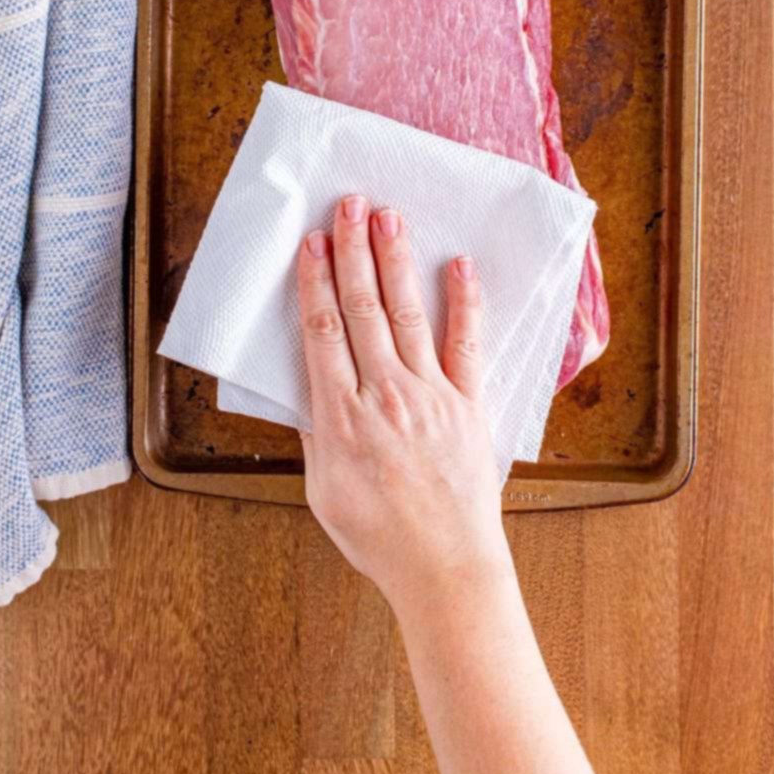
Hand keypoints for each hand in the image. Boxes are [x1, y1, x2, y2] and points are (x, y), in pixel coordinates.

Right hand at [296, 195, 512, 616]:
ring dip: (396, 261)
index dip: (315, 283)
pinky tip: (459, 265)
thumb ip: (314, 434)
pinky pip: (466, 345)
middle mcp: (385, 397)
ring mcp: (431, 397)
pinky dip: (464, 302)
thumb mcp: (323, 492)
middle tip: (348, 204)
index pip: (323, 333)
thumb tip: (305, 388)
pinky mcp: (468, 405)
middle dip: (353, 251)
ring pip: (407, 315)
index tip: (311, 243)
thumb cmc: (379, 537)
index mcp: (342, 419)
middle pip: (363, 310)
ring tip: (389, 217)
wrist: (445, 569)